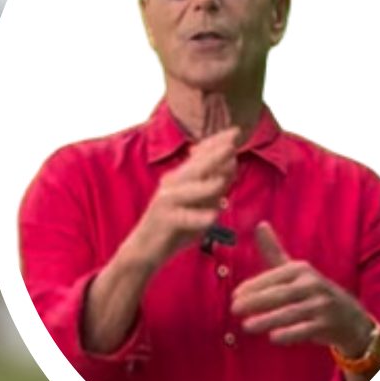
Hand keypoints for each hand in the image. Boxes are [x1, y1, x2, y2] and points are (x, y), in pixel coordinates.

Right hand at [125, 121, 238, 269]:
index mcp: (181, 178)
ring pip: (187, 192)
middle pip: (195, 168)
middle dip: (213, 155)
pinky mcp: (163, 222)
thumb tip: (233, 164)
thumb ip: (213, 187)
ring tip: (222, 182)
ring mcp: (166, 202)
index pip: (200, 156)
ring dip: (205, 187)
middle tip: (232, 143)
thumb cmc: (174, 227)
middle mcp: (172, 185)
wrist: (144, 249)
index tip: (236, 131)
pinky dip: (196, 218)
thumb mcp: (197, 205)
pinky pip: (182, 219)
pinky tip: (212, 218)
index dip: (217, 143)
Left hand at [231, 222, 373, 353]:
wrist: (349, 317)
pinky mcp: (327, 325)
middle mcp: (313, 285)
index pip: (274, 277)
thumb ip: (274, 251)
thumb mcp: (295, 270)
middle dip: (257, 301)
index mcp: (302, 270)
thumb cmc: (312, 292)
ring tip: (246, 326)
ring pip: (292, 313)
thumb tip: (260, 224)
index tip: (234, 295)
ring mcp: (322, 305)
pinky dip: (290, 334)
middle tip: (234, 309)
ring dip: (268, 319)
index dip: (254, 286)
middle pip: (281, 294)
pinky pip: (306, 330)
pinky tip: (273, 338)